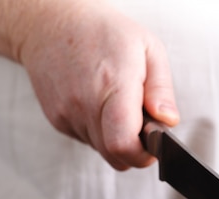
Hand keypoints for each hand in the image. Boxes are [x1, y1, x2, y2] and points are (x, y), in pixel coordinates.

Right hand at [17, 1, 178, 169]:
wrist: (50, 23)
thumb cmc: (102, 31)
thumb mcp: (148, 48)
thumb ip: (161, 89)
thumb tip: (168, 121)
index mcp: (112, 85)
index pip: (123, 144)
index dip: (143, 155)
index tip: (154, 146)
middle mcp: (85, 104)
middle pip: (114, 156)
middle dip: (134, 151)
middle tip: (142, 128)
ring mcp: (67, 115)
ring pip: (101, 150)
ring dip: (115, 139)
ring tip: (117, 106)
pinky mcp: (57, 120)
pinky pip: (86, 140)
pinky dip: (98, 131)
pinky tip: (99, 105)